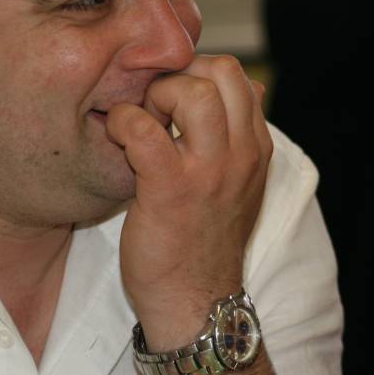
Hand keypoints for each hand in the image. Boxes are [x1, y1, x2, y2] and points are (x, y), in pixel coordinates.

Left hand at [106, 55, 273, 349]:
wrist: (194, 302)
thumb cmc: (204, 240)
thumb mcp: (240, 183)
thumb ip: (240, 136)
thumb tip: (249, 88)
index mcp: (255, 148)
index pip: (237, 77)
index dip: (197, 73)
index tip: (171, 96)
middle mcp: (240, 154)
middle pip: (221, 72)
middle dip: (179, 75)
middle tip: (155, 105)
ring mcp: (208, 171)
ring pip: (192, 91)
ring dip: (155, 95)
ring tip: (141, 121)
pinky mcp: (170, 189)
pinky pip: (144, 130)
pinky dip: (124, 122)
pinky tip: (118, 137)